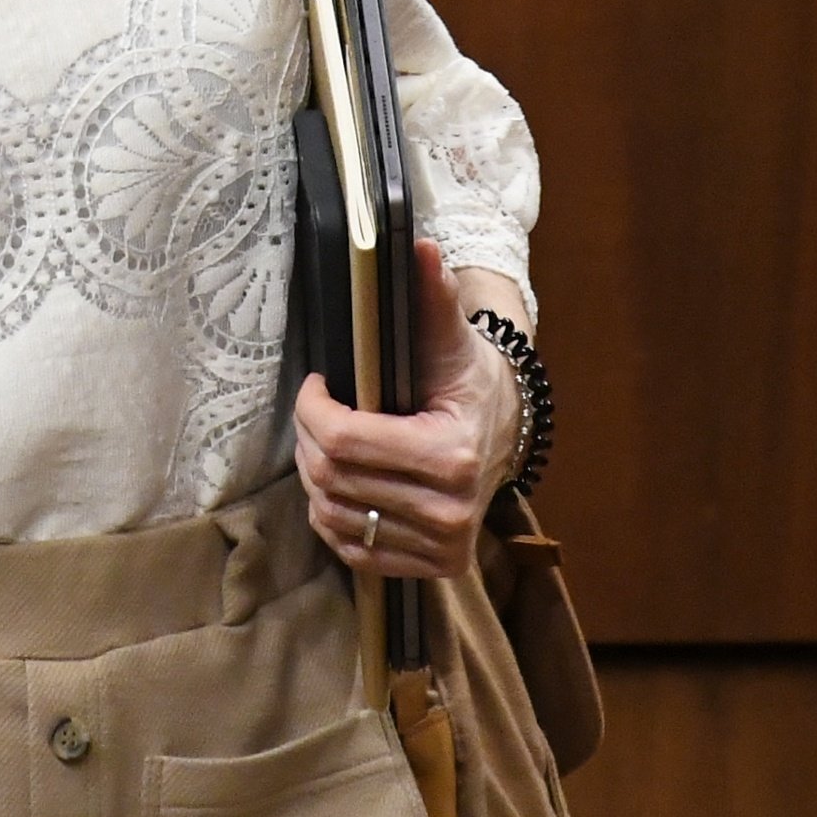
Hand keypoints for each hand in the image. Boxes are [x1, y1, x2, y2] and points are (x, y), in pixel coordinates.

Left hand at [294, 237, 524, 585]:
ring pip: (334, 516)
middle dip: (310, 439)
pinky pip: (352, 549)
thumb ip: (431, 297)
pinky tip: (346, 483)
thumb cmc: (468, 380)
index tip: (317, 384)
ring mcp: (442, 547)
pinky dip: (335, 514)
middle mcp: (449, 512)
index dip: (313, 409)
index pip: (343, 442)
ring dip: (317, 477)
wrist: (506, 430)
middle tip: (317, 411)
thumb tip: (419, 248)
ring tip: (330, 443)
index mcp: (452, 456)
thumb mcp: (451, 337)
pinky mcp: (434, 568)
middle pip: (331, 479)